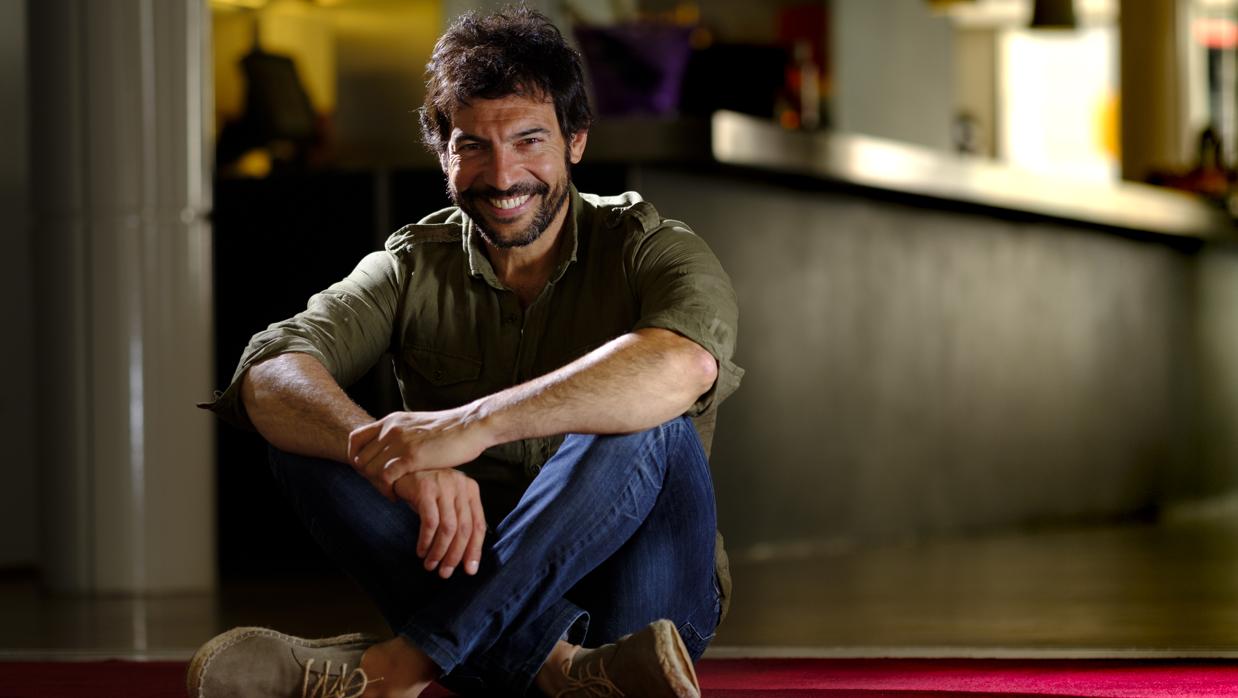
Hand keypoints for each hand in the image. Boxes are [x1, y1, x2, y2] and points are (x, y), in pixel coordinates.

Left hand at [348, 409, 489, 499]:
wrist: (472, 426)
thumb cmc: (452, 430)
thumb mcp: (419, 426)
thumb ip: (404, 435)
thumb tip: (395, 449)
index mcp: (392, 420)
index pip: (355, 438)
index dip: (356, 457)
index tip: (368, 470)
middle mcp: (391, 429)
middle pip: (359, 458)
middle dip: (367, 477)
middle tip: (382, 486)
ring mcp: (399, 442)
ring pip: (369, 469)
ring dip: (376, 486)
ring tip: (390, 492)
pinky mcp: (410, 457)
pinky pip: (384, 478)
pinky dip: (387, 490)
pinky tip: (398, 495)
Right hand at [393, 469, 486, 577]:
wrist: (401, 470)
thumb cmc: (426, 491)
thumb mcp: (447, 502)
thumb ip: (459, 521)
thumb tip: (465, 558)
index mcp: (471, 490)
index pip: (478, 524)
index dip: (475, 550)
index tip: (470, 570)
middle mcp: (461, 485)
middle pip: (464, 528)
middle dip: (455, 555)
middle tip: (445, 573)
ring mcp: (444, 485)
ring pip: (448, 528)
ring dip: (439, 551)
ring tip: (431, 565)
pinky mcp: (426, 488)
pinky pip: (430, 522)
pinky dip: (426, 540)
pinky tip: (421, 551)